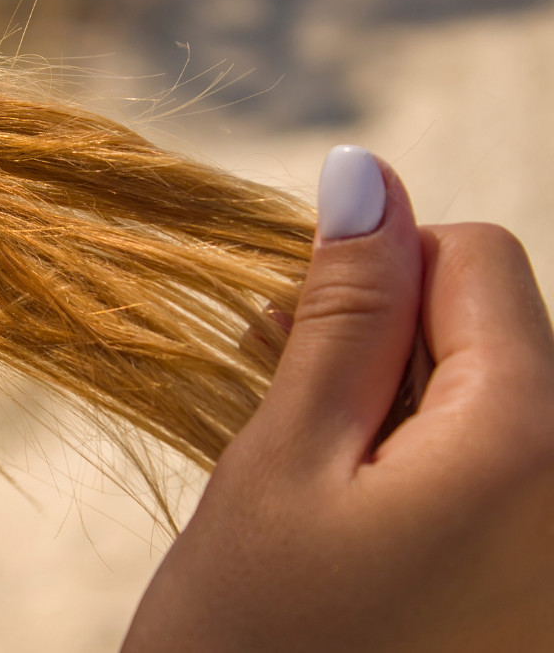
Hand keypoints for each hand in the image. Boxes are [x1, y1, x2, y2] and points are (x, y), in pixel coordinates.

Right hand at [123, 148, 553, 651]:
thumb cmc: (253, 641)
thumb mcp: (282, 460)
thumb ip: (342, 312)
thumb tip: (365, 173)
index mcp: (531, 445)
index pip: (478, 259)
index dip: (377, 272)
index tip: (294, 332)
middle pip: (494, 331)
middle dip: (383, 340)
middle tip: (280, 400)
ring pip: (489, 401)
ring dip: (391, 404)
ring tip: (304, 465)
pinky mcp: (534, 589)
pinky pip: (496, 475)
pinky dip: (417, 465)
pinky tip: (347, 509)